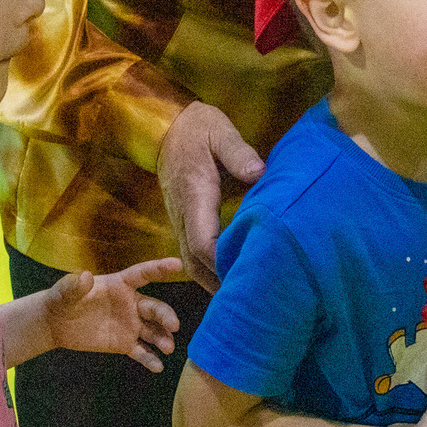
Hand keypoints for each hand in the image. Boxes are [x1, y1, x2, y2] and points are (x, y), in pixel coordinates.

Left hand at [40, 257, 185, 370]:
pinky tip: (158, 367)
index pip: (143, 274)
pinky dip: (150, 359)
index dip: (160, 268)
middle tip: (174, 326)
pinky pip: (141, 351)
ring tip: (167, 348)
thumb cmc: (63, 299)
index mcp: (120, 285)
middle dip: (166, 316)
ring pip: (153, 331)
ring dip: (163, 338)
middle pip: (155, 308)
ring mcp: (130, 325)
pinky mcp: (125, 344)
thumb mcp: (66, 291)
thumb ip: (75, 285)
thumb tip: (85, 276)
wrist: (57, 324)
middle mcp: (132, 304)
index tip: (177, 265)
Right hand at [159, 102, 265, 291]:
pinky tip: (228, 279)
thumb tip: (259, 173)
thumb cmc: (198, 129)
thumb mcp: (220, 131)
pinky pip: (192, 254)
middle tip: (249, 298)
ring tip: (240, 298)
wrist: (168, 128)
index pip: (202, 242)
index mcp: (193, 196)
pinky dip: (208, 271)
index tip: (247, 271)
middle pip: (195, 262)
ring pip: (191, 263)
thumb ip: (238, 152)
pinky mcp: (185, 222)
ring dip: (212, 281)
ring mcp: (180, 221)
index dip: (222, 261)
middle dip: (219, 282)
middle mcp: (183, 215)